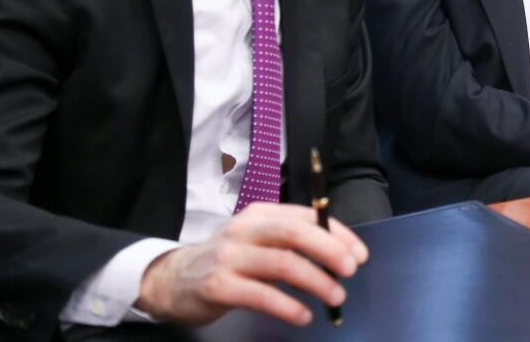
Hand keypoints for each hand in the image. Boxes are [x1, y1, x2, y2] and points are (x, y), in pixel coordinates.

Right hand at [135, 202, 368, 326]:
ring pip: (282, 264)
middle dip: (330, 251)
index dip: (338, 234)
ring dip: (316, 281)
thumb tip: (338, 257)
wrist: (170, 280)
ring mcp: (229, 257)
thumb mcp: (256, 241)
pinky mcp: (217, 285)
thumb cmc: (226, 260)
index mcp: (260, 214)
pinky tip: (303, 316)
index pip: (307, 216)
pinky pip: (260, 295)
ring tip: (335, 297)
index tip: (360, 255)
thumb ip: (289, 243)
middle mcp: (245, 229)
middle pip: (295, 233)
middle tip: (351, 271)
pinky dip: (287, 306)